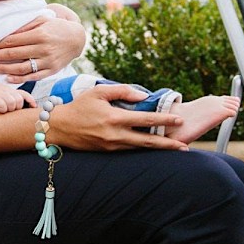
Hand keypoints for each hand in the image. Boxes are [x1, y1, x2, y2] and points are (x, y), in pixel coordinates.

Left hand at [0, 16, 85, 82]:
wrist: (77, 38)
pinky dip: (20, 79)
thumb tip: (6, 33)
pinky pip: (34, 76)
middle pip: (14, 54)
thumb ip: (25, 26)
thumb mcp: (43, 20)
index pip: (13, 41)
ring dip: (4, 69)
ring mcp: (48, 61)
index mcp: (40, 34)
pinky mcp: (52, 70)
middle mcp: (44, 48)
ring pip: (22, 68)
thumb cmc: (57, 27)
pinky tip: (8, 78)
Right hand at [0, 84, 35, 113]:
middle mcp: (8, 91)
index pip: (24, 94)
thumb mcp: (5, 94)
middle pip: (19, 100)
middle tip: (11, 109)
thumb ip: (14, 98)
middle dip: (17, 107)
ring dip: (10, 109)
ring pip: (12, 103)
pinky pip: (3, 106)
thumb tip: (23, 107)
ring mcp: (1, 94)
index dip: (30, 100)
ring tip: (5, 110)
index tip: (34, 106)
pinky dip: (2, 110)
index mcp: (11, 90)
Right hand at [54, 84, 188, 151]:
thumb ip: (123, 91)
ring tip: (175, 148)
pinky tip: (154, 147)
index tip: (179, 120)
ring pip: (140, 148)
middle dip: (168, 144)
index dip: (164, 119)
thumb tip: (143, 96)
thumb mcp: (99, 92)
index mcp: (114, 118)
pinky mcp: (108, 152)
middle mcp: (115, 135)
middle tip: (185, 146)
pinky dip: (144, 149)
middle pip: (147, 141)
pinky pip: (130, 150)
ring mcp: (112, 146)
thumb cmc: (80, 106)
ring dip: (158, 149)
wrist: (59, 127)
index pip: (145, 119)